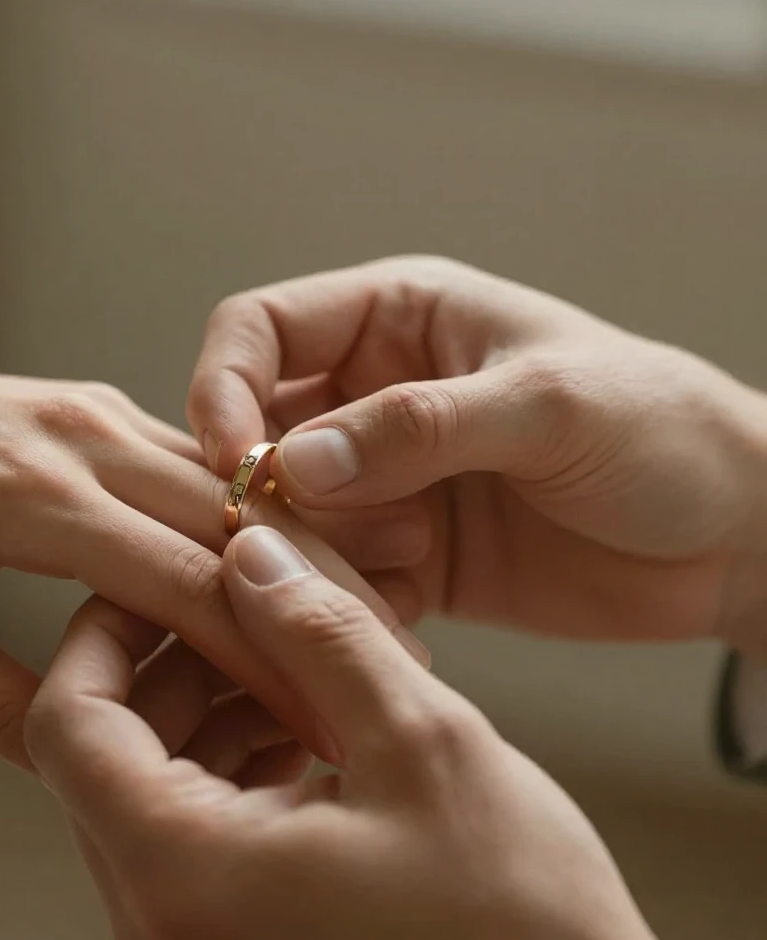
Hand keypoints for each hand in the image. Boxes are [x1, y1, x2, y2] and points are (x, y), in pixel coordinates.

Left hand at [0, 319, 401, 765]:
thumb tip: (85, 751)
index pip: (190, 584)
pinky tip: (278, 561)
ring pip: (230, 484)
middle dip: (316, 597)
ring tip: (357, 612)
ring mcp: (94, 413)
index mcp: (35, 500)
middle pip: (237, 522)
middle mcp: (84, 441)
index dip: (266, 655)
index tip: (324, 711)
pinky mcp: (94, 408)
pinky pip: (193, 462)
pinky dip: (246, 515)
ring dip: (294, 549)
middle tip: (387, 659)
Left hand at [27, 526, 688, 939]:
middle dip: (170, 665)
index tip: (154, 575)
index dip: (100, 632)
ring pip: (152, 793)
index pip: (68, 725)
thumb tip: (251, 554)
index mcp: (185, 879)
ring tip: (295, 666)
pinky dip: (232, 771)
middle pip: (107, 756)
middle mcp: (161, 934)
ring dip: (209, 713)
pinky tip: (306, 729)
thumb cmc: (518, 919)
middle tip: (247, 604)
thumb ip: (319, 633)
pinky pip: (193, 841)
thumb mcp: (423, 742)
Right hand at [187, 257, 766, 651]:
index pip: (257, 331)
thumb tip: (291, 462)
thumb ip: (419, 427)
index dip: (224, 388)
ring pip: (287, 515)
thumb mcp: (548, 406)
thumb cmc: (661, 431)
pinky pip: (337, 578)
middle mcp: (373, 396)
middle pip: (256, 432)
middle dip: (264, 490)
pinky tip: (411, 619)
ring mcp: (386, 482)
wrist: (731, 536)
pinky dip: (350, 603)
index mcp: (396, 320)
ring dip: (314, 553)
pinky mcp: (405, 556)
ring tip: (403, 567)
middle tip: (307, 539)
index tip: (232, 460)